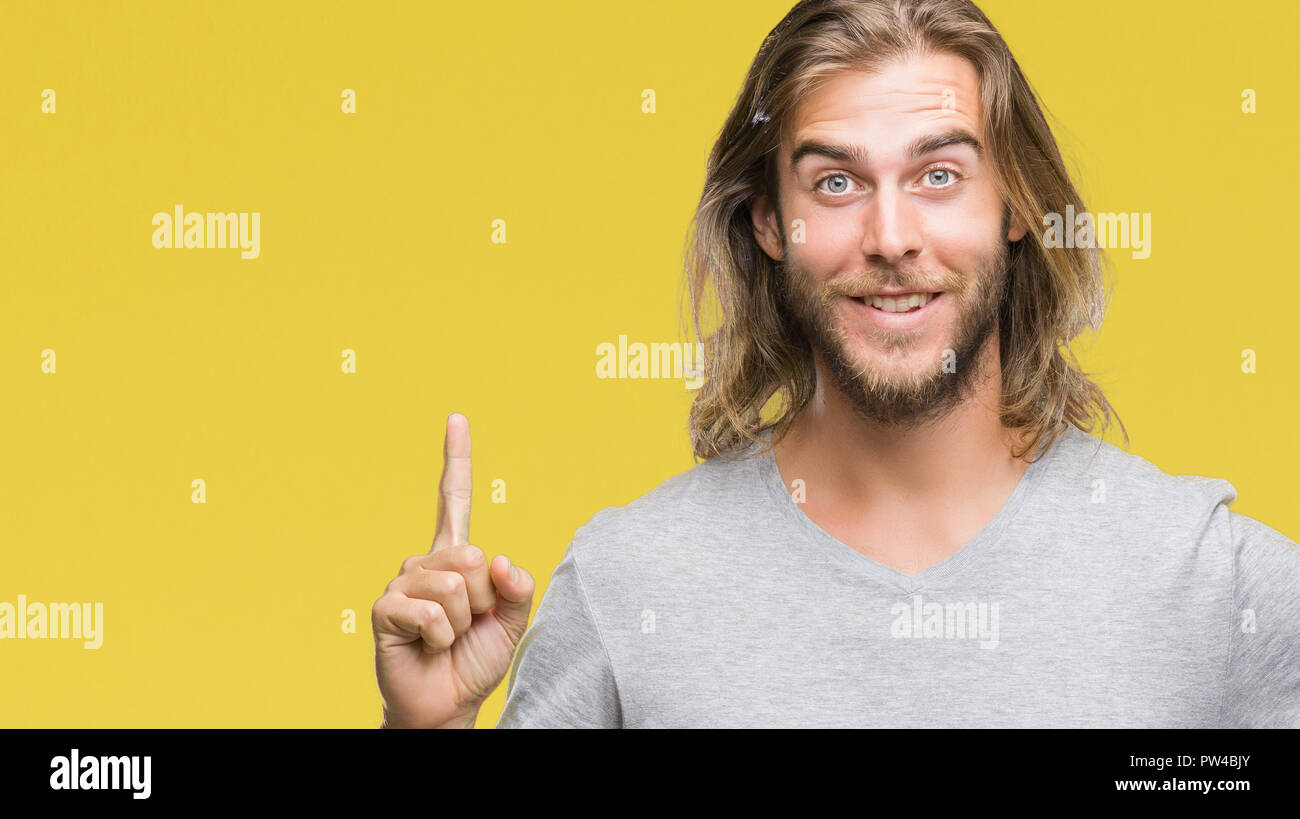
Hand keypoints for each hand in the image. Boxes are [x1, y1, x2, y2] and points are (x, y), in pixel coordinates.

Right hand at [371, 413, 535, 727]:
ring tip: (447, 638)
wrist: (448, 703)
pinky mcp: (385, 608)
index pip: (455, 500)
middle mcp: (425, 562)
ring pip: (455, 586)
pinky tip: (429, 647)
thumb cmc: (475, 660)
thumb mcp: (512, 621)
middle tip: (469, 625)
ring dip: (463, 622)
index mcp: (455, 557)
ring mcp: (402, 582)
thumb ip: (517, 586)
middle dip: (484, 599)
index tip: (456, 418)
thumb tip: (499, 559)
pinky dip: (442, 637)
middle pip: (472, 557)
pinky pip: (432, 612)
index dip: (456, 459)